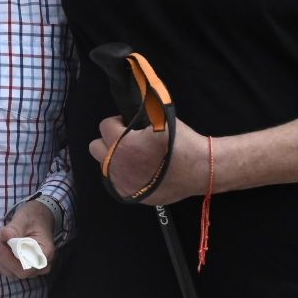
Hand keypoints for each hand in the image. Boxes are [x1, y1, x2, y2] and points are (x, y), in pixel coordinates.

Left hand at [0, 200, 58, 279]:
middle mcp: (38, 266)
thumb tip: (6, 235)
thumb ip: (15, 227)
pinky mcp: (17, 266)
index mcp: (45, 254)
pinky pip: (1, 263)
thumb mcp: (25, 217)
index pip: (24, 267)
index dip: (7, 257)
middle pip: (12, 269)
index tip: (0, 237)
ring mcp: (28, 269)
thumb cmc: (34, 216)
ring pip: (3, 267)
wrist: (38, 217)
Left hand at [87, 115, 209, 206]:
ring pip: (103, 166)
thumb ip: (140, 112)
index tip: (129, 126)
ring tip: (132, 156)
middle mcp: (118, 165)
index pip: (105, 126)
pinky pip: (114, 181)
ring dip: (113, 158)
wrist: (200, 169)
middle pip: (96, 147)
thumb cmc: (181, 142)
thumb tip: (130, 103)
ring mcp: (122, 182)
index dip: (118, 123)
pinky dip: (122, 175)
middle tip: (127, 141)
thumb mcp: (161, 118)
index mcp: (125, 145)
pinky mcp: (128, 194)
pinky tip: (138, 171)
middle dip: (109, 141)